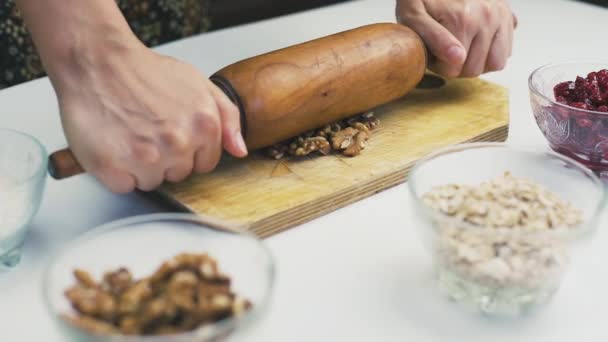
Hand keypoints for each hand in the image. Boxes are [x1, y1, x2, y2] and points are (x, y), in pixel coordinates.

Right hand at [54, 40, 246, 192]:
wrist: (98, 61)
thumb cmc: (146, 72)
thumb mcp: (199, 84)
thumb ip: (227, 117)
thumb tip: (240, 151)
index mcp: (204, 126)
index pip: (205, 164)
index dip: (188, 151)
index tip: (171, 133)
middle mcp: (178, 144)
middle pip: (179, 174)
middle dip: (165, 157)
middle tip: (147, 129)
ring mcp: (145, 157)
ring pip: (152, 181)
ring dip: (140, 165)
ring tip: (130, 134)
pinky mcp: (113, 167)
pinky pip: (124, 186)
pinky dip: (117, 171)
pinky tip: (114, 145)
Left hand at [396, 0, 516, 77]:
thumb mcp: (414, 16)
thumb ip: (433, 37)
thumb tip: (458, 58)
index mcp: (462, 20)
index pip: (452, 70)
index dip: (438, 65)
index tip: (432, 51)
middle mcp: (487, 17)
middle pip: (474, 70)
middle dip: (457, 66)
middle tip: (445, 49)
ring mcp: (500, 17)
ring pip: (495, 64)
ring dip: (477, 62)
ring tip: (462, 47)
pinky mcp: (508, 17)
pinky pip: (506, 52)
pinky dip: (491, 54)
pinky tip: (476, 43)